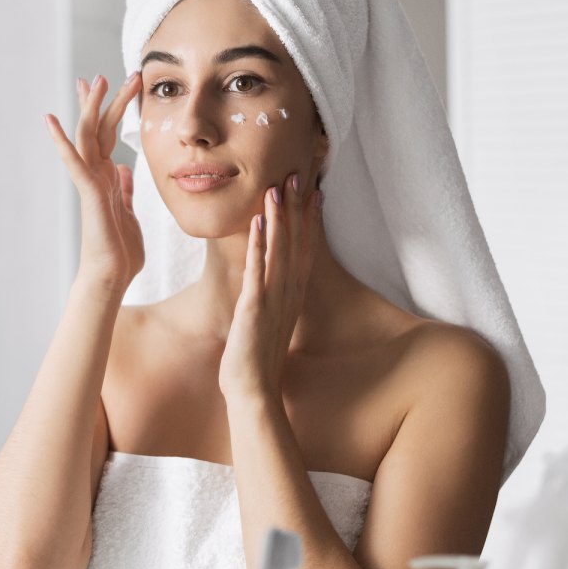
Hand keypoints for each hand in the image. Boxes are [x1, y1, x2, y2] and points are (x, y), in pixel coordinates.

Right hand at [43, 72, 144, 290]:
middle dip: (102, 101)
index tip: (108, 86)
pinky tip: (51, 120)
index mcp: (105, 178)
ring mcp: (89, 182)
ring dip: (92, 108)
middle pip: (96, 129)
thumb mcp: (128, 212)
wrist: (111, 276)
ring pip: (88, 137)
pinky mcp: (87, 192)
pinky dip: (62, 141)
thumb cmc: (120, 251)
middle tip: (105, 73)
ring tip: (98, 80)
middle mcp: (94, 175)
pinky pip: (73, 162)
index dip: (106, 110)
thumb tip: (122, 171)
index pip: (104, 136)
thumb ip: (124, 190)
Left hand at [219, 173, 324, 398]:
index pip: (305, 251)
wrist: (254, 394)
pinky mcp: (254, 309)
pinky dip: (258, 246)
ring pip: (279, 251)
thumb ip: (270, 304)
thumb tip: (266, 291)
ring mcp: (273, 300)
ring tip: (277, 187)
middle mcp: (288, 294)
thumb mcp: (267, 325)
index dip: (309, 221)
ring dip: (278, 218)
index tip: (313, 193)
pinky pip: (257, 271)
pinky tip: (256, 224)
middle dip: (296, 208)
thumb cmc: (256, 363)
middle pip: (297, 243)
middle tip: (298, 175)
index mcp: (291, 297)